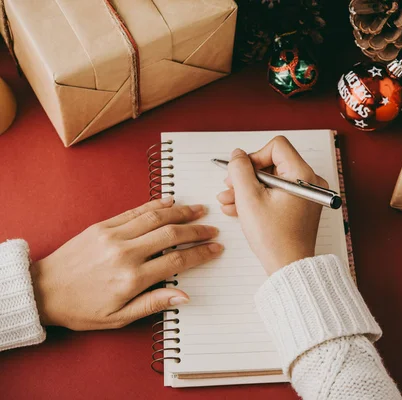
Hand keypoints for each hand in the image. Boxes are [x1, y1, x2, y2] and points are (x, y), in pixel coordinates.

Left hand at [30, 198, 222, 329]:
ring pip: (156, 217)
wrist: (43, 290)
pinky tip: (171, 202)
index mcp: (132, 278)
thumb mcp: (118, 317)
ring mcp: (113, 235)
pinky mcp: (103, 225)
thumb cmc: (80, 308)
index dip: (200, 253)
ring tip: (199, 210)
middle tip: (212, 229)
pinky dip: (156, 205)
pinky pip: (135, 211)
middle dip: (197, 230)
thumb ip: (153, 303)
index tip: (215, 248)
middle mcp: (125, 253)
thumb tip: (184, 296)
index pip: (177, 260)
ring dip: (181, 212)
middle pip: (171, 234)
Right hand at [216, 136, 325, 274]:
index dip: (254, 157)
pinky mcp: (300, 206)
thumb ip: (240, 169)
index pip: (276, 147)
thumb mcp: (249, 198)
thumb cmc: (275, 239)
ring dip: (248, 188)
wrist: (288, 267)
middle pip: (272, 163)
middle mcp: (309, 182)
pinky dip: (258, 198)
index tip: (241, 173)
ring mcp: (306, 195)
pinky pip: (276, 193)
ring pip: (271, 180)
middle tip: (229, 187)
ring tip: (228, 201)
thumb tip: (238, 155)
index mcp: (303, 175)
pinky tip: (238, 208)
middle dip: (247, 175)